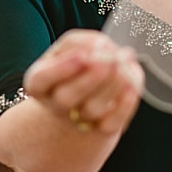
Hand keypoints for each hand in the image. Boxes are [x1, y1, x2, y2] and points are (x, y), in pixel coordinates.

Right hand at [23, 30, 143, 135]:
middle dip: (91, 77)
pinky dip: (126, 101)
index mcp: (39, 83)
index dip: (61, 69)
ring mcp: (79, 120)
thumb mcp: (69, 48)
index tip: (82, 57)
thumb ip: (82, 42)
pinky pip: (114, 121)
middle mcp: (56, 105)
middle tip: (109, 57)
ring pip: (93, 108)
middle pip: (66, 98)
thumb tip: (102, 46)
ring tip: (123, 60)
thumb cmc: (74, 67)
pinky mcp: (103, 128)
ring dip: (113, 82)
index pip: (40, 80)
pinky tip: (131, 81)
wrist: (81, 101)